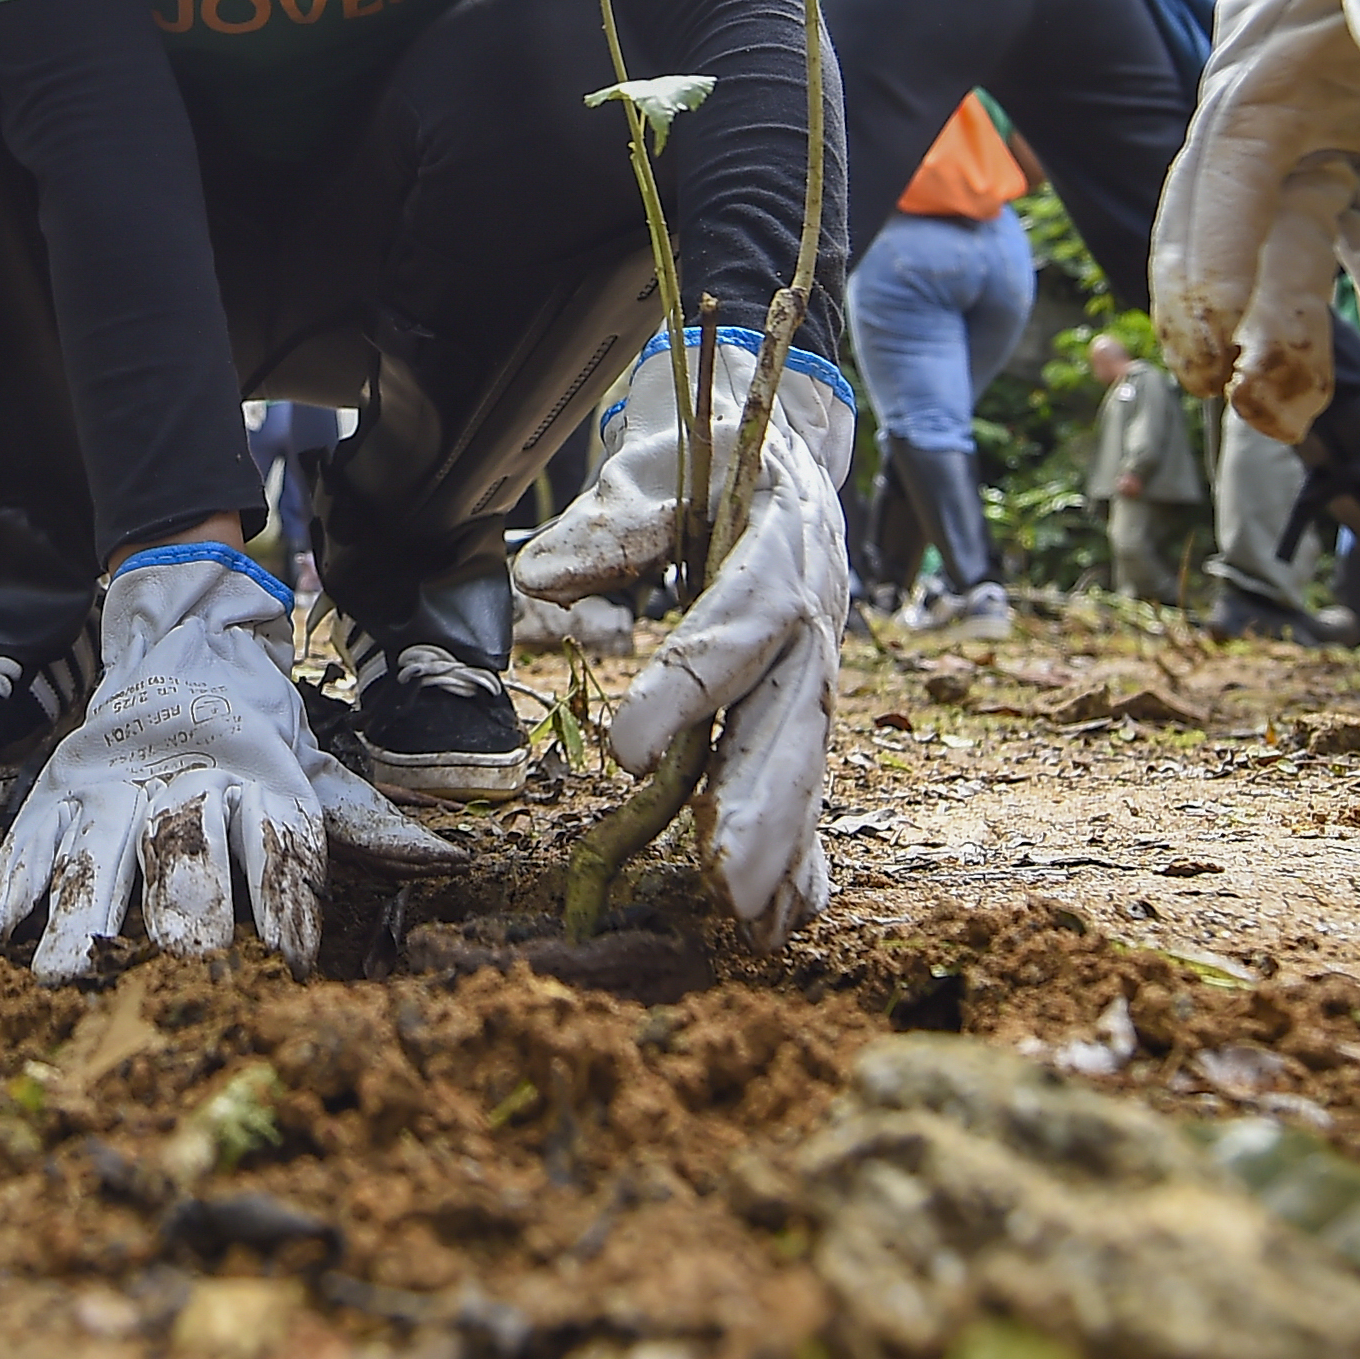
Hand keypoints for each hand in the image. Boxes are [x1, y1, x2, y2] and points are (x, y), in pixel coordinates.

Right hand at [0, 545, 455, 983]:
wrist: (182, 641)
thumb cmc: (257, 738)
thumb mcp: (315, 772)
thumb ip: (369, 824)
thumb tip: (447, 864)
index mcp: (259, 777)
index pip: (278, 842)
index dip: (288, 899)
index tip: (291, 961)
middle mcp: (186, 779)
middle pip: (185, 844)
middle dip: (185, 904)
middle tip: (183, 962)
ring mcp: (115, 783)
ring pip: (100, 848)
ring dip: (82, 914)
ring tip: (67, 974)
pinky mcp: (61, 787)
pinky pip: (32, 839)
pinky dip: (13, 886)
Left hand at [520, 329, 855, 941]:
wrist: (773, 440)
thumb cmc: (701, 454)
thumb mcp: (655, 461)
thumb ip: (609, 520)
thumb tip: (540, 577)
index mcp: (782, 540)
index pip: (743, 619)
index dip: (691, 686)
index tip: (626, 751)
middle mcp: (816, 611)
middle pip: (795, 712)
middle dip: (761, 800)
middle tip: (724, 878)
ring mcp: (819, 662)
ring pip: (806, 759)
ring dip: (783, 842)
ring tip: (754, 918)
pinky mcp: (808, 699)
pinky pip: (811, 780)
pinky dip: (803, 852)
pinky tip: (787, 917)